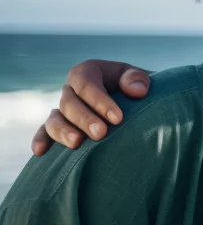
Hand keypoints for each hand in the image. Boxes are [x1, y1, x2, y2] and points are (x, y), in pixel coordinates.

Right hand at [31, 60, 150, 154]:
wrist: (134, 103)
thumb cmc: (136, 89)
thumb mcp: (139, 78)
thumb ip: (137, 78)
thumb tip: (137, 90)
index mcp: (88, 72)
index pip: (87, 83)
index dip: (99, 101)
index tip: (118, 118)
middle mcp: (71, 89)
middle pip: (70, 103)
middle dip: (84, 119)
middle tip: (101, 134)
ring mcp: (63, 109)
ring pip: (54, 118)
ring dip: (62, 131)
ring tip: (76, 143)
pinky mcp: (59, 126)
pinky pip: (45, 132)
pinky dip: (41, 140)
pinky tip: (41, 151)